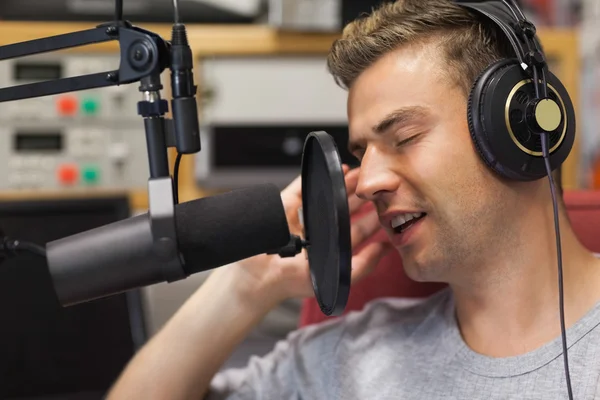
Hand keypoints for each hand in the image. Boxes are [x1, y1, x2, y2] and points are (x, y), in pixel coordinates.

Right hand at [231, 165, 393, 306]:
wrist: (260, 276)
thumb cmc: (293, 281)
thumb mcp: (335, 277)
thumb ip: (362, 266)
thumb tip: (386, 248)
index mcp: (332, 246)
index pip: (358, 229)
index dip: (373, 217)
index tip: (389, 205)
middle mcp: (320, 229)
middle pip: (346, 207)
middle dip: (362, 195)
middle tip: (378, 183)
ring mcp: (303, 214)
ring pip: (328, 194)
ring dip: (344, 183)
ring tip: (360, 173)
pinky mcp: (286, 203)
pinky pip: (303, 186)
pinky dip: (317, 176)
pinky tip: (334, 170)